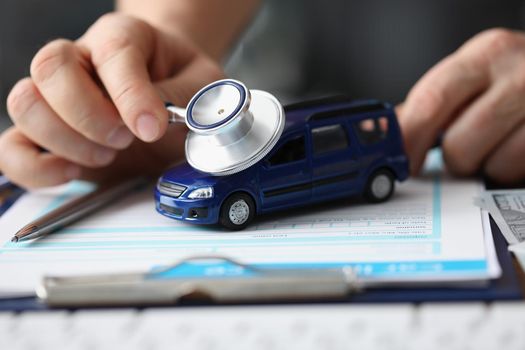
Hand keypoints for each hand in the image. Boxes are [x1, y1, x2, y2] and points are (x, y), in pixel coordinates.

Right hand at [0, 13, 222, 187]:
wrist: (170, 96)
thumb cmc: (182, 86)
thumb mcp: (202, 88)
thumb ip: (188, 101)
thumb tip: (159, 126)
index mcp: (122, 38)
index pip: (113, 52)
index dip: (131, 94)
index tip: (151, 128)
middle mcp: (81, 60)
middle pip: (51, 68)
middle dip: (90, 115)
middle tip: (125, 139)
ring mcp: (57, 96)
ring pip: (24, 104)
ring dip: (66, 140)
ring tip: (107, 155)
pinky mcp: (47, 135)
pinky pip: (11, 148)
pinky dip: (33, 168)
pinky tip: (71, 172)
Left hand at [398, 28, 524, 183]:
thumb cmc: (514, 76)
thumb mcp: (475, 73)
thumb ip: (433, 100)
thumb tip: (389, 131)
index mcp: (487, 54)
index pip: (432, 101)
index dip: (410, 138)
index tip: (400, 159)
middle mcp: (518, 76)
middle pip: (458, 142)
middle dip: (450, 157)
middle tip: (455, 153)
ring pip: (491, 165)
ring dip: (483, 164)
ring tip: (492, 144)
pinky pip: (517, 172)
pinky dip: (508, 169)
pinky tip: (511, 147)